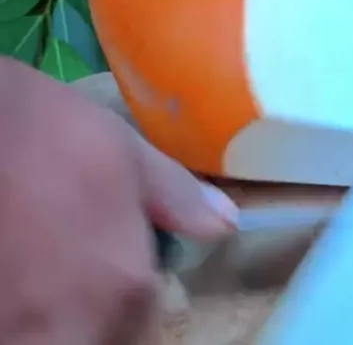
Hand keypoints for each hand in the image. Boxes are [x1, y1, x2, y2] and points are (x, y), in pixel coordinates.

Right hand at [0, 57, 236, 344]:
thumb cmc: (53, 133)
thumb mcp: (125, 153)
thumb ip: (177, 199)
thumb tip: (226, 222)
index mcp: (128, 288)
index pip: (147, 320)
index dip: (128, 289)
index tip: (107, 261)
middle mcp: (80, 329)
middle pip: (105, 336)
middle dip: (93, 311)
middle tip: (68, 263)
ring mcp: (21, 337)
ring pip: (59, 340)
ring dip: (52, 318)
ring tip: (36, 268)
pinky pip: (19, 332)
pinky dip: (19, 316)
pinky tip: (14, 276)